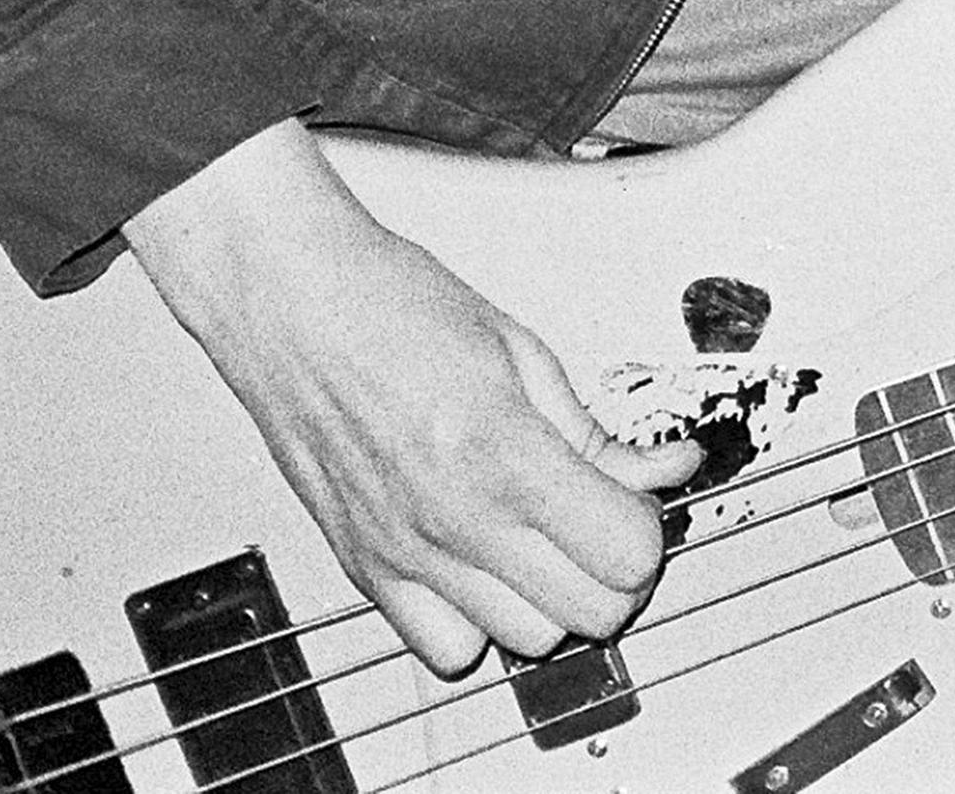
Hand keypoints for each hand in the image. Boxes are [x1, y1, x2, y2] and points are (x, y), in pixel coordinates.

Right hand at [130, 123, 689, 671]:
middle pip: (590, 614)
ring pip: (526, 642)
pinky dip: (481, 625)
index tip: (642, 501)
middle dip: (620, 571)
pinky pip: (443, 650)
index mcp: (504, 454)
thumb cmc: (393, 307)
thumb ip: (597, 432)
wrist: (289, 303)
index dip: (650, 528)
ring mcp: (404, 554)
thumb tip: (665, 469)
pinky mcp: (363, 570)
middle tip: (612, 522)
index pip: (626, 554)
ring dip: (556, 600)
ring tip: (551, 543)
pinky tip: (488, 570)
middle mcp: (453, 519)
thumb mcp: (524, 352)